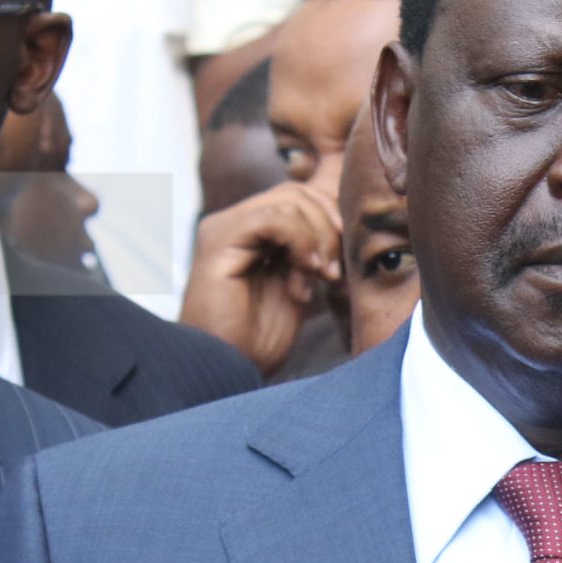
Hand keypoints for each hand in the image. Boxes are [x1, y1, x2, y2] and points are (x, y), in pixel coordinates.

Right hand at [181, 180, 341, 373]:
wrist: (228, 369)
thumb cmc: (258, 339)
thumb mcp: (297, 286)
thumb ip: (309, 253)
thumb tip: (342, 225)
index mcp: (250, 232)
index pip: (299, 196)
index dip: (331, 218)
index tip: (343, 261)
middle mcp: (233, 223)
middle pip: (297, 193)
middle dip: (329, 226)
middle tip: (335, 270)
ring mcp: (223, 229)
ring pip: (289, 201)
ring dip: (318, 239)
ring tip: (320, 278)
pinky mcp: (218, 242)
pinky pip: (272, 218)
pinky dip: (300, 241)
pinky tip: (306, 274)